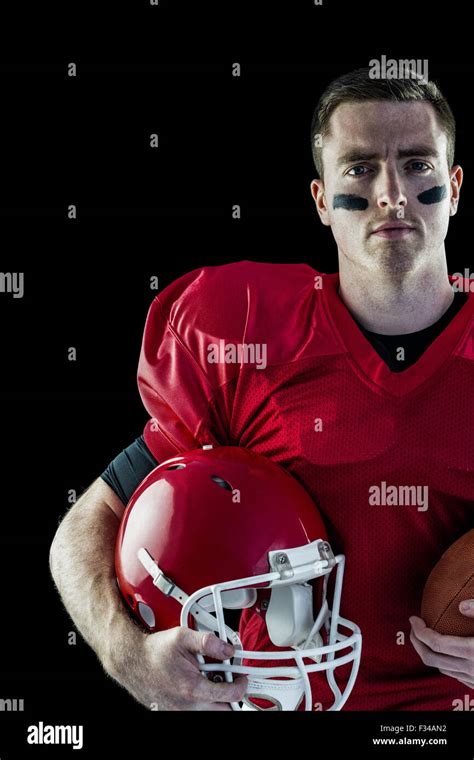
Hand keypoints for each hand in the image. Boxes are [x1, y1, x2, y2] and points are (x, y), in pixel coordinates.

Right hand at [109, 626, 247, 709]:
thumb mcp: (183, 637)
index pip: (232, 696)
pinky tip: (195, 684)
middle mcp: (188, 706)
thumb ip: (209, 641)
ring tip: (208, 678)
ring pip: (210, 711)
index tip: (240, 675)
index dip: (241, 684)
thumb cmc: (154, 651)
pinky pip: (197, 710)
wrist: (132, 661)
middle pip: (224, 709)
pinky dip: (202, 699)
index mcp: (194, 689)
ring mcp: (181, 711)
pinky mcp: (174, 712)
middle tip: (227, 678)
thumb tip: (228, 648)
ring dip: (215, 697)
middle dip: (230, 694)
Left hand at [410, 601, 473, 688]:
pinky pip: (454, 675)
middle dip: (417, 642)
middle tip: (413, 627)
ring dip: (428, 653)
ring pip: (441, 668)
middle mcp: (470, 668)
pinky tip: (444, 652)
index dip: (420, 631)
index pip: (436, 643)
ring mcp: (473, 679)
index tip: (413, 619)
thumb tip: (461, 605)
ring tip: (425, 637)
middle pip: (432, 658)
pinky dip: (442, 663)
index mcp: (472, 651)